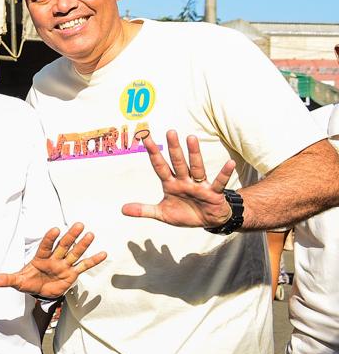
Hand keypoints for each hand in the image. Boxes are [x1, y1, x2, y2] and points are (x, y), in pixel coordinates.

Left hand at [0, 223, 106, 298]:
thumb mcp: (16, 281)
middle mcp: (54, 259)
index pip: (45, 246)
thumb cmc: (28, 282)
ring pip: (74, 253)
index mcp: (40, 258)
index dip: (50, 238)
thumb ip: (5, 279)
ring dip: (83, 245)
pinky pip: (83, 266)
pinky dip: (93, 261)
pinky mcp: (72, 274)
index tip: (55, 229)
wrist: (39, 292)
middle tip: (78, 224)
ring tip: (91, 234)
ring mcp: (64, 265)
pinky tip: (103, 253)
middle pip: (63, 245)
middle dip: (70, 236)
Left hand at [122, 131, 236, 227]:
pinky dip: (224, 174)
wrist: (208, 221)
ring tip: (192, 138)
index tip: (145, 138)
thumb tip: (122, 209)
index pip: (160, 166)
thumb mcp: (162, 214)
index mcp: (171, 184)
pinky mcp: (214, 193)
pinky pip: (219, 182)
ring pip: (196, 167)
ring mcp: (200, 186)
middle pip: (178, 162)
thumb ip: (144, 210)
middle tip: (170, 132)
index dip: (153, 153)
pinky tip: (230, 163)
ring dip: (194, 154)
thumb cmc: (185, 213)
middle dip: (173, 148)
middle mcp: (185, 181)